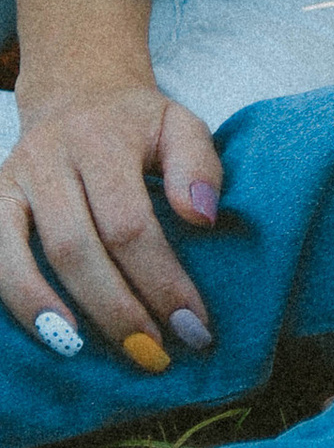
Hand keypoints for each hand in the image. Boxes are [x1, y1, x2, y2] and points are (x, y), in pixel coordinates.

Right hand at [0, 81, 220, 369]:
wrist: (76, 92)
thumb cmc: (137, 125)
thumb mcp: (181, 126)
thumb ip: (198, 167)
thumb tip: (201, 219)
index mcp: (103, 140)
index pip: (130, 223)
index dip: (161, 280)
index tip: (194, 325)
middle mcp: (50, 159)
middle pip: (77, 247)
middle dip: (116, 309)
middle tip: (153, 352)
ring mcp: (11, 180)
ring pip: (21, 256)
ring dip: (51, 312)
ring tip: (85, 354)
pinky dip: (14, 297)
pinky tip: (46, 333)